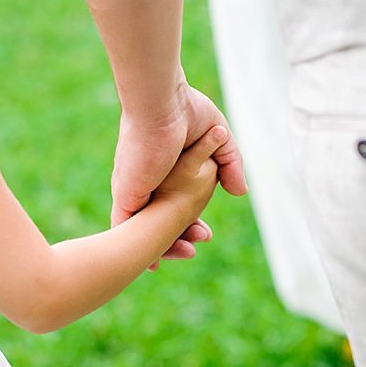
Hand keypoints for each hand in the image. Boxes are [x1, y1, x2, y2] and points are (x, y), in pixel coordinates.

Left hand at [111, 82, 246, 268]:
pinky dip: (138, 248)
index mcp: (164, 171)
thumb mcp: (219, 138)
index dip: (190, 225)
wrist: (161, 104)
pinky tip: (151, 263)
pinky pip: (126, 230)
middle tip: (202, 240)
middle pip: (159, 223)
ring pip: (142, 231)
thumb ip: (230, 164)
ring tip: (187, 252)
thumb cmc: (185, 110)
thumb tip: (240, 193)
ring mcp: (133, 190)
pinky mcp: (125, 195)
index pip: (175, 207)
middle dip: (180, 240)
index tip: (206, 234)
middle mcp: (146, 183)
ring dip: (164, 248)